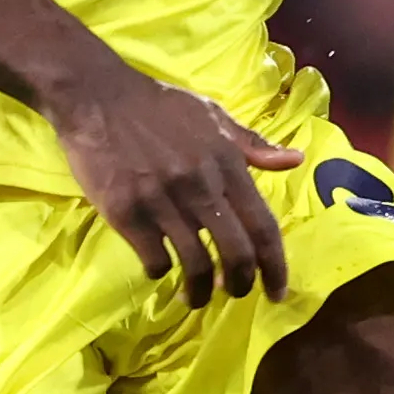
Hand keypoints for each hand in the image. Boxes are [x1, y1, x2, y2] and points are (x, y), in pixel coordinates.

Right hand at [42, 58, 304, 303]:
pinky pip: (155, 260)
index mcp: (226, 164)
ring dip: (199, 291)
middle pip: (236, 254)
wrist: (97, 97)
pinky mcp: (127, 213)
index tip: (278, 292)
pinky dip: (161, 271)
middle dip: (241, 285)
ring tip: (195, 296)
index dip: (276, 266)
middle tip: (234, 293)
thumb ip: (252, 145)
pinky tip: (158, 265)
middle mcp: (200, 186)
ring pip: (196, 265)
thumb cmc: (158, 106)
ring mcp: (163, 202)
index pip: (263, 226)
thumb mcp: (212, 116)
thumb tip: (296, 161)